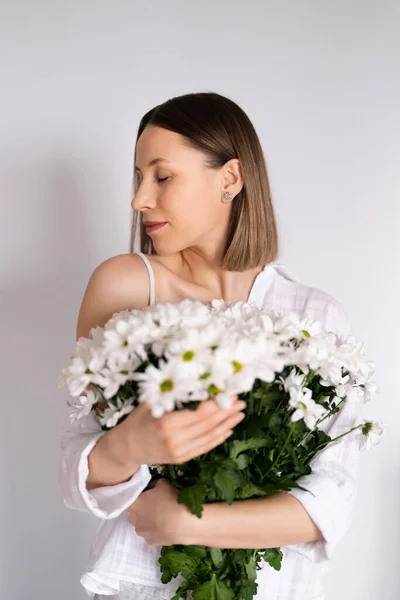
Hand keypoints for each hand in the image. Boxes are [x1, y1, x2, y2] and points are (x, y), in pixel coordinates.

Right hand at [118, 396, 245, 465]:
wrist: (126, 446)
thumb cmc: (139, 418)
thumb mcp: (152, 401)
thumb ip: (174, 394)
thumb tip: (200, 380)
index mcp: (167, 422)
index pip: (200, 412)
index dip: (218, 403)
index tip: (231, 393)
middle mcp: (175, 439)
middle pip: (208, 424)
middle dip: (227, 412)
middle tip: (241, 401)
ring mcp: (179, 451)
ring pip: (209, 437)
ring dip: (227, 425)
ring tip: (240, 414)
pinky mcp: (181, 458)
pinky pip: (205, 447)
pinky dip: (218, 438)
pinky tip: (228, 429)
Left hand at [128, 478, 191, 545]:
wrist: (183, 523)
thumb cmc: (171, 500)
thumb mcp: (163, 483)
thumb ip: (154, 484)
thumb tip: (152, 487)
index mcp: (134, 503)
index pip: (134, 497)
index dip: (143, 495)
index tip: (152, 494)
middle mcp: (134, 519)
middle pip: (136, 512)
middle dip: (144, 509)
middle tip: (157, 505)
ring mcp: (142, 532)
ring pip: (143, 525)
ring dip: (149, 521)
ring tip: (163, 517)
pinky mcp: (151, 542)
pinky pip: (151, 534)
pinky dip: (156, 531)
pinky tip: (166, 527)